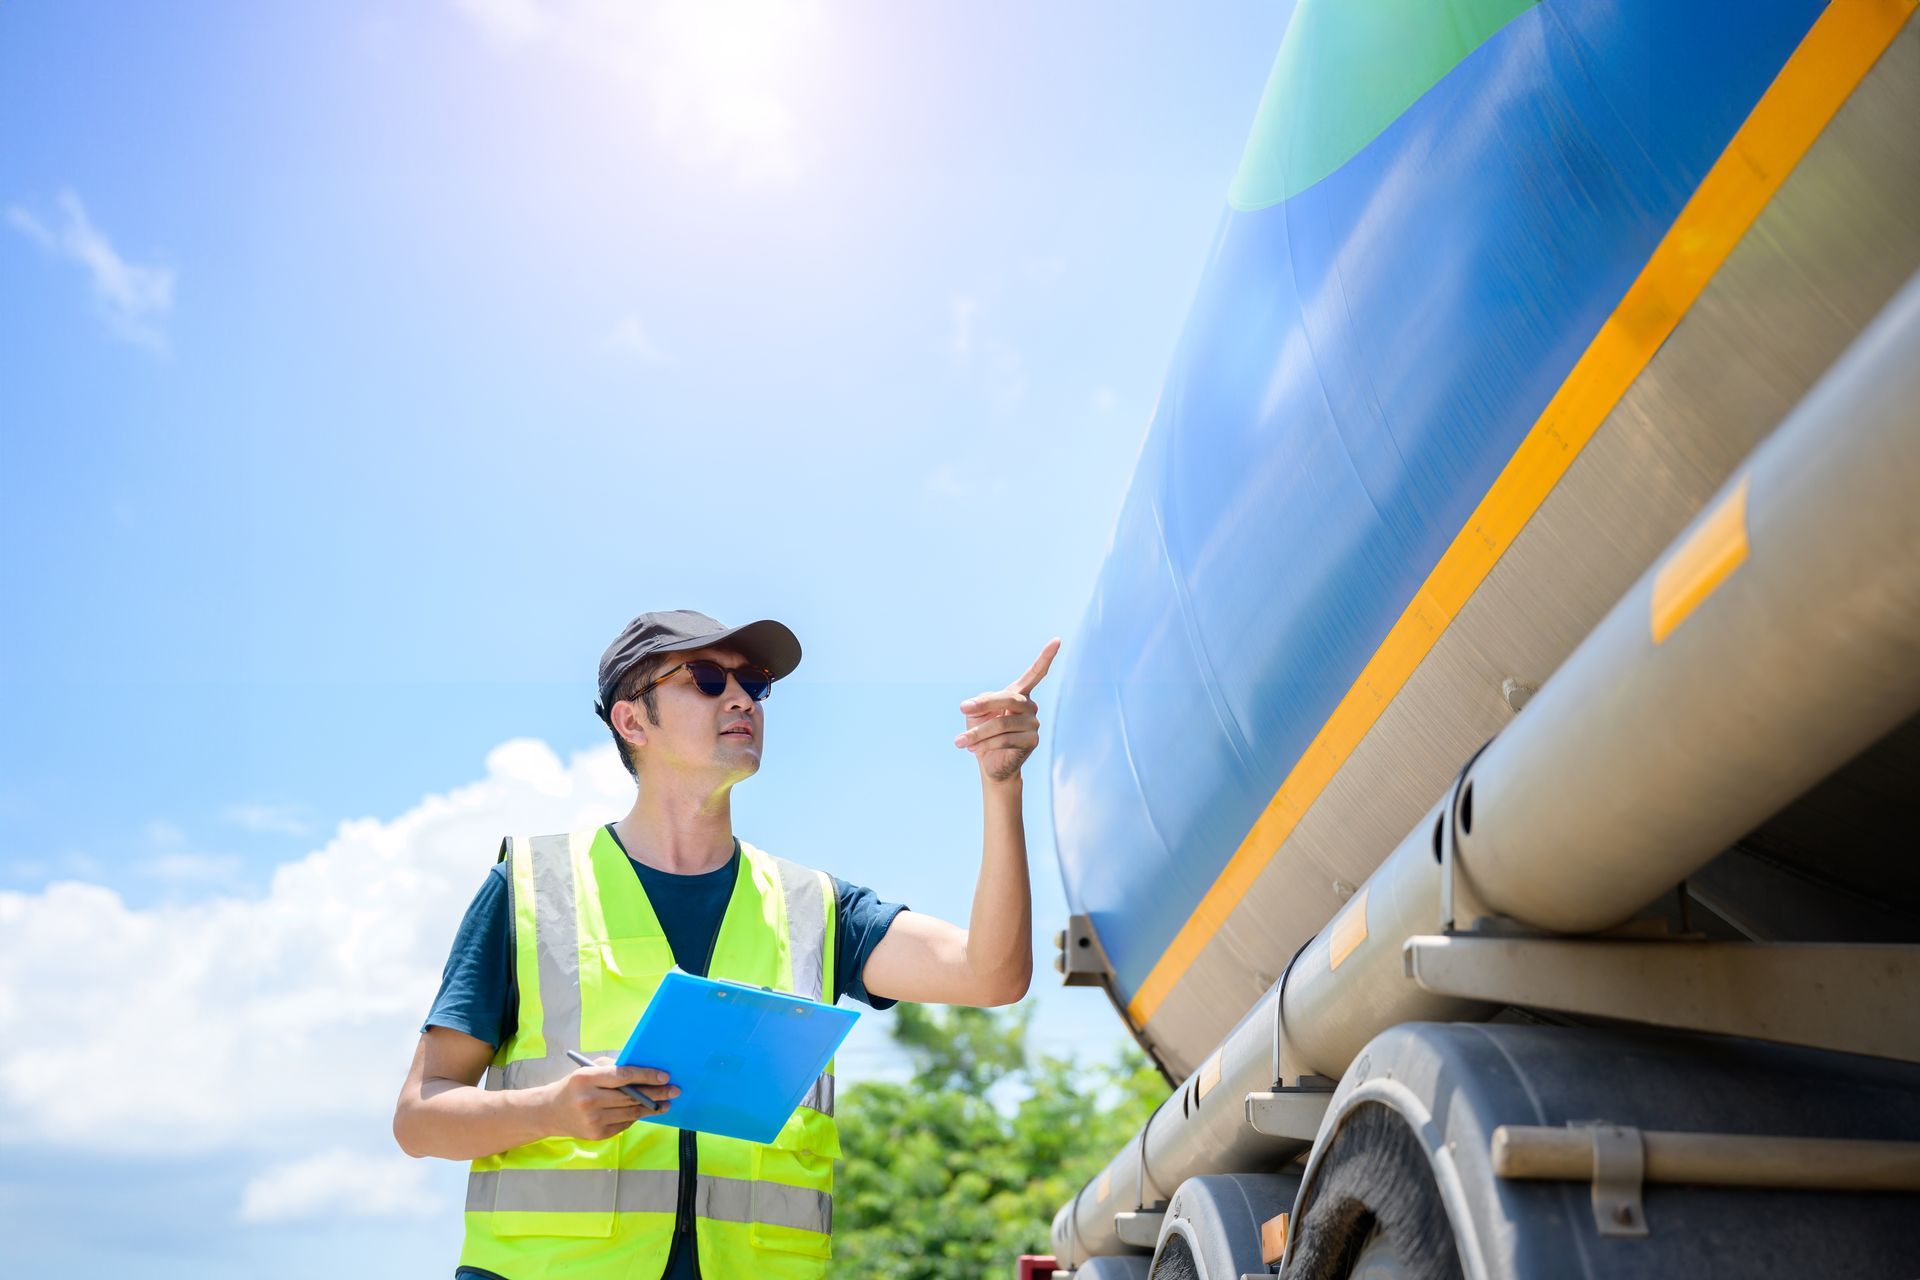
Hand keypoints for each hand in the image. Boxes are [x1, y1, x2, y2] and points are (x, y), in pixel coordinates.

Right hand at [543, 1057, 678, 1141]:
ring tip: (666, 1103)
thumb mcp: (588, 1070)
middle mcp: (589, 1100)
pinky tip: (645, 1111)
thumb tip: (643, 1070)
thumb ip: (613, 1067)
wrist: (549, 1112)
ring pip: (631, 1113)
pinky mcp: (597, 1134)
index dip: (646, 1076)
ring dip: (651, 1108)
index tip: (664, 1076)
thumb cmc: (575, 1086)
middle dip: (656, 1093)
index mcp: (586, 1078)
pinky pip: (624, 1124)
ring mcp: (593, 1120)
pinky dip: (636, 1117)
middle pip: (631, 1096)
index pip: (622, 1076)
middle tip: (674, 1090)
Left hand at [955, 638, 1060, 783]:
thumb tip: (975, 704)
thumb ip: (980, 703)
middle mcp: (1030, 706)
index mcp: (1019, 694)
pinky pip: (1006, 739)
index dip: (1046, 657)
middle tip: (962, 708)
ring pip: (1003, 723)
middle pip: (1009, 699)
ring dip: (977, 732)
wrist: (990, 764)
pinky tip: (973, 749)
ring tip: (960, 741)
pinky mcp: (1032, 741)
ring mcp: (1033, 723)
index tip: (1057, 640)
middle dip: (984, 704)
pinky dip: (986, 744)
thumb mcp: (977, 713)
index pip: (1035, 673)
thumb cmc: (982, 733)